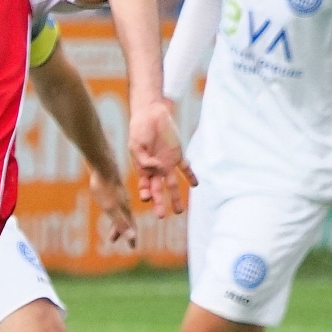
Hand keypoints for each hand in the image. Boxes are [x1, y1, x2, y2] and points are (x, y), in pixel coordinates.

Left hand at [88, 167, 136, 248]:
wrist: (104, 166)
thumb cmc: (105, 188)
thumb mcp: (111, 208)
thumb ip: (121, 223)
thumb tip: (132, 237)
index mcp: (126, 209)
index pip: (131, 226)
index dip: (131, 237)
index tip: (132, 247)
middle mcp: (125, 202)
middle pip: (125, 220)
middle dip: (121, 231)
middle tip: (113, 240)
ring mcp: (119, 195)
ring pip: (119, 212)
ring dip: (116, 221)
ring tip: (110, 228)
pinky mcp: (112, 188)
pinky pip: (115, 203)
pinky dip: (113, 210)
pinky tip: (109, 206)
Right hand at [127, 99, 194, 217]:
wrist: (150, 115)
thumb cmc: (139, 130)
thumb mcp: (136, 145)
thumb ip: (144, 159)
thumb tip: (156, 169)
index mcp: (142, 168)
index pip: (144, 185)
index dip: (144, 193)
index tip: (146, 199)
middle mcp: (155, 169)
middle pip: (157, 189)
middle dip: (159, 203)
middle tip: (160, 216)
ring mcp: (167, 163)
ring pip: (171, 184)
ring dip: (174, 197)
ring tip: (178, 211)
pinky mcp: (178, 155)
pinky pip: (185, 168)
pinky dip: (190, 176)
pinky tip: (195, 185)